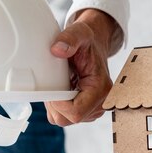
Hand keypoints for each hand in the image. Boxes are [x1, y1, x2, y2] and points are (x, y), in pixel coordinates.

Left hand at [45, 9, 120, 125]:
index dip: (58, 104)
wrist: (93, 45)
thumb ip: (69, 38)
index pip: (75, 112)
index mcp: (101, 89)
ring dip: (55, 104)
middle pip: (68, 119)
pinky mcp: (86, 111)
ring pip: (64, 119)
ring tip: (59, 84)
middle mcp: (100, 103)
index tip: (50, 89)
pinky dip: (57, 105)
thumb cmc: (87, 41)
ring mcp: (93, 109)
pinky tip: (61, 88)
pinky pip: (64, 116)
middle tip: (53, 83)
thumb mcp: (79, 32)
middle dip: (54, 103)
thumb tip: (57, 50)